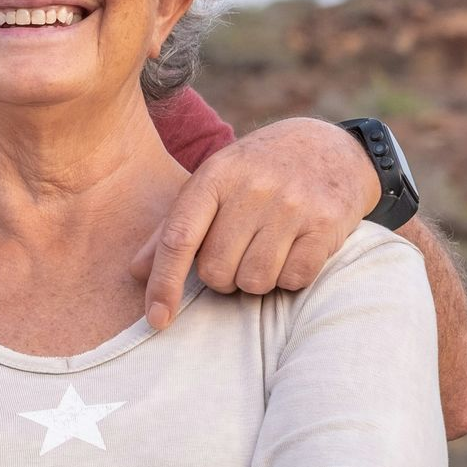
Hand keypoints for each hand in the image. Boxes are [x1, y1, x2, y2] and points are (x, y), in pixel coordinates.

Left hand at [133, 118, 380, 327]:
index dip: (164, 283)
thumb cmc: (256, 172)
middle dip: (221, 277)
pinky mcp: (325, 224)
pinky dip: (289, 277)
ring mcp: (291, 206)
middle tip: (236, 253)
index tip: (156, 319)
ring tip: (264, 250)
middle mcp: (252, 189)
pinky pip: (294, 280)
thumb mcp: (212, 183)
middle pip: (216, 271)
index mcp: (214, 177)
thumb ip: (174, 226)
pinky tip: (293, 250)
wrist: (329, 147)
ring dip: (255, 279)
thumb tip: (136, 272)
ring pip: (254, 281)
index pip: (178, 238)